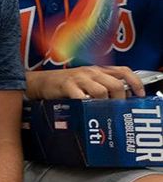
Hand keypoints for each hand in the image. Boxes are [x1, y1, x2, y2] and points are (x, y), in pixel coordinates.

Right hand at [27, 66, 142, 99]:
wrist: (41, 82)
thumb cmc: (65, 84)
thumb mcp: (87, 81)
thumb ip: (103, 86)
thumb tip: (122, 99)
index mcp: (98, 70)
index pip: (123, 71)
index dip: (135, 83)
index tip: (140, 95)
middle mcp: (91, 72)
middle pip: (115, 84)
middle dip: (120, 100)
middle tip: (118, 110)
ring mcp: (79, 78)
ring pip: (101, 91)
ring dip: (104, 104)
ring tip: (103, 112)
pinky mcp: (67, 86)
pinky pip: (81, 97)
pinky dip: (87, 105)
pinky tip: (87, 110)